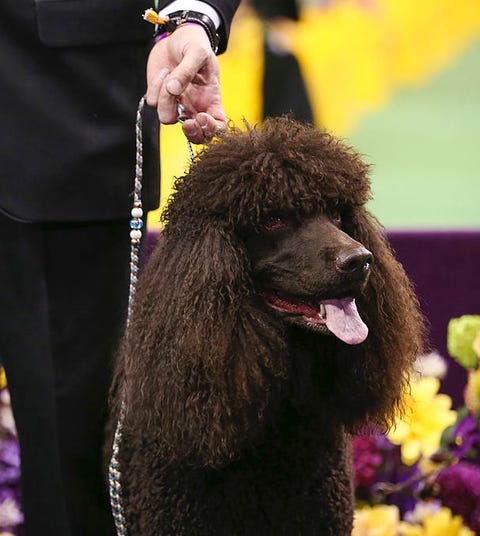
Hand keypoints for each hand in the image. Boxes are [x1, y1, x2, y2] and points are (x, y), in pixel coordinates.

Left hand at [146, 24, 226, 143]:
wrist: (175, 35)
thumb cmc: (194, 44)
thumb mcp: (198, 52)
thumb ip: (187, 70)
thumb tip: (173, 90)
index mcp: (211, 101)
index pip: (219, 127)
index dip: (212, 130)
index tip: (202, 118)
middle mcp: (195, 108)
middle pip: (196, 136)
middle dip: (191, 133)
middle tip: (187, 122)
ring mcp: (176, 105)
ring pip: (168, 118)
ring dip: (166, 98)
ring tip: (170, 74)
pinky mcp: (159, 99)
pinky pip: (153, 102)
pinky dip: (155, 86)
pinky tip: (163, 72)